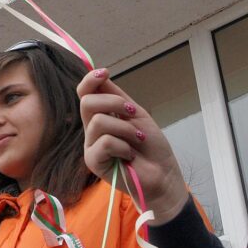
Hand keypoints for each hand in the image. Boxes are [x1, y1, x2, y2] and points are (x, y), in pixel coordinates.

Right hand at [78, 69, 188, 223]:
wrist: (162, 174)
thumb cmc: (152, 147)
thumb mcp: (136, 115)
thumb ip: (117, 97)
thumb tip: (101, 75)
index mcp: (101, 116)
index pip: (84, 93)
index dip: (90, 80)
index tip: (105, 72)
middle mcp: (92, 130)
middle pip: (87, 103)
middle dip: (114, 103)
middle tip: (132, 113)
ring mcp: (91, 146)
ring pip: (98, 122)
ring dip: (125, 128)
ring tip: (138, 139)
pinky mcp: (94, 162)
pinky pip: (104, 142)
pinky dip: (123, 146)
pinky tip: (130, 155)